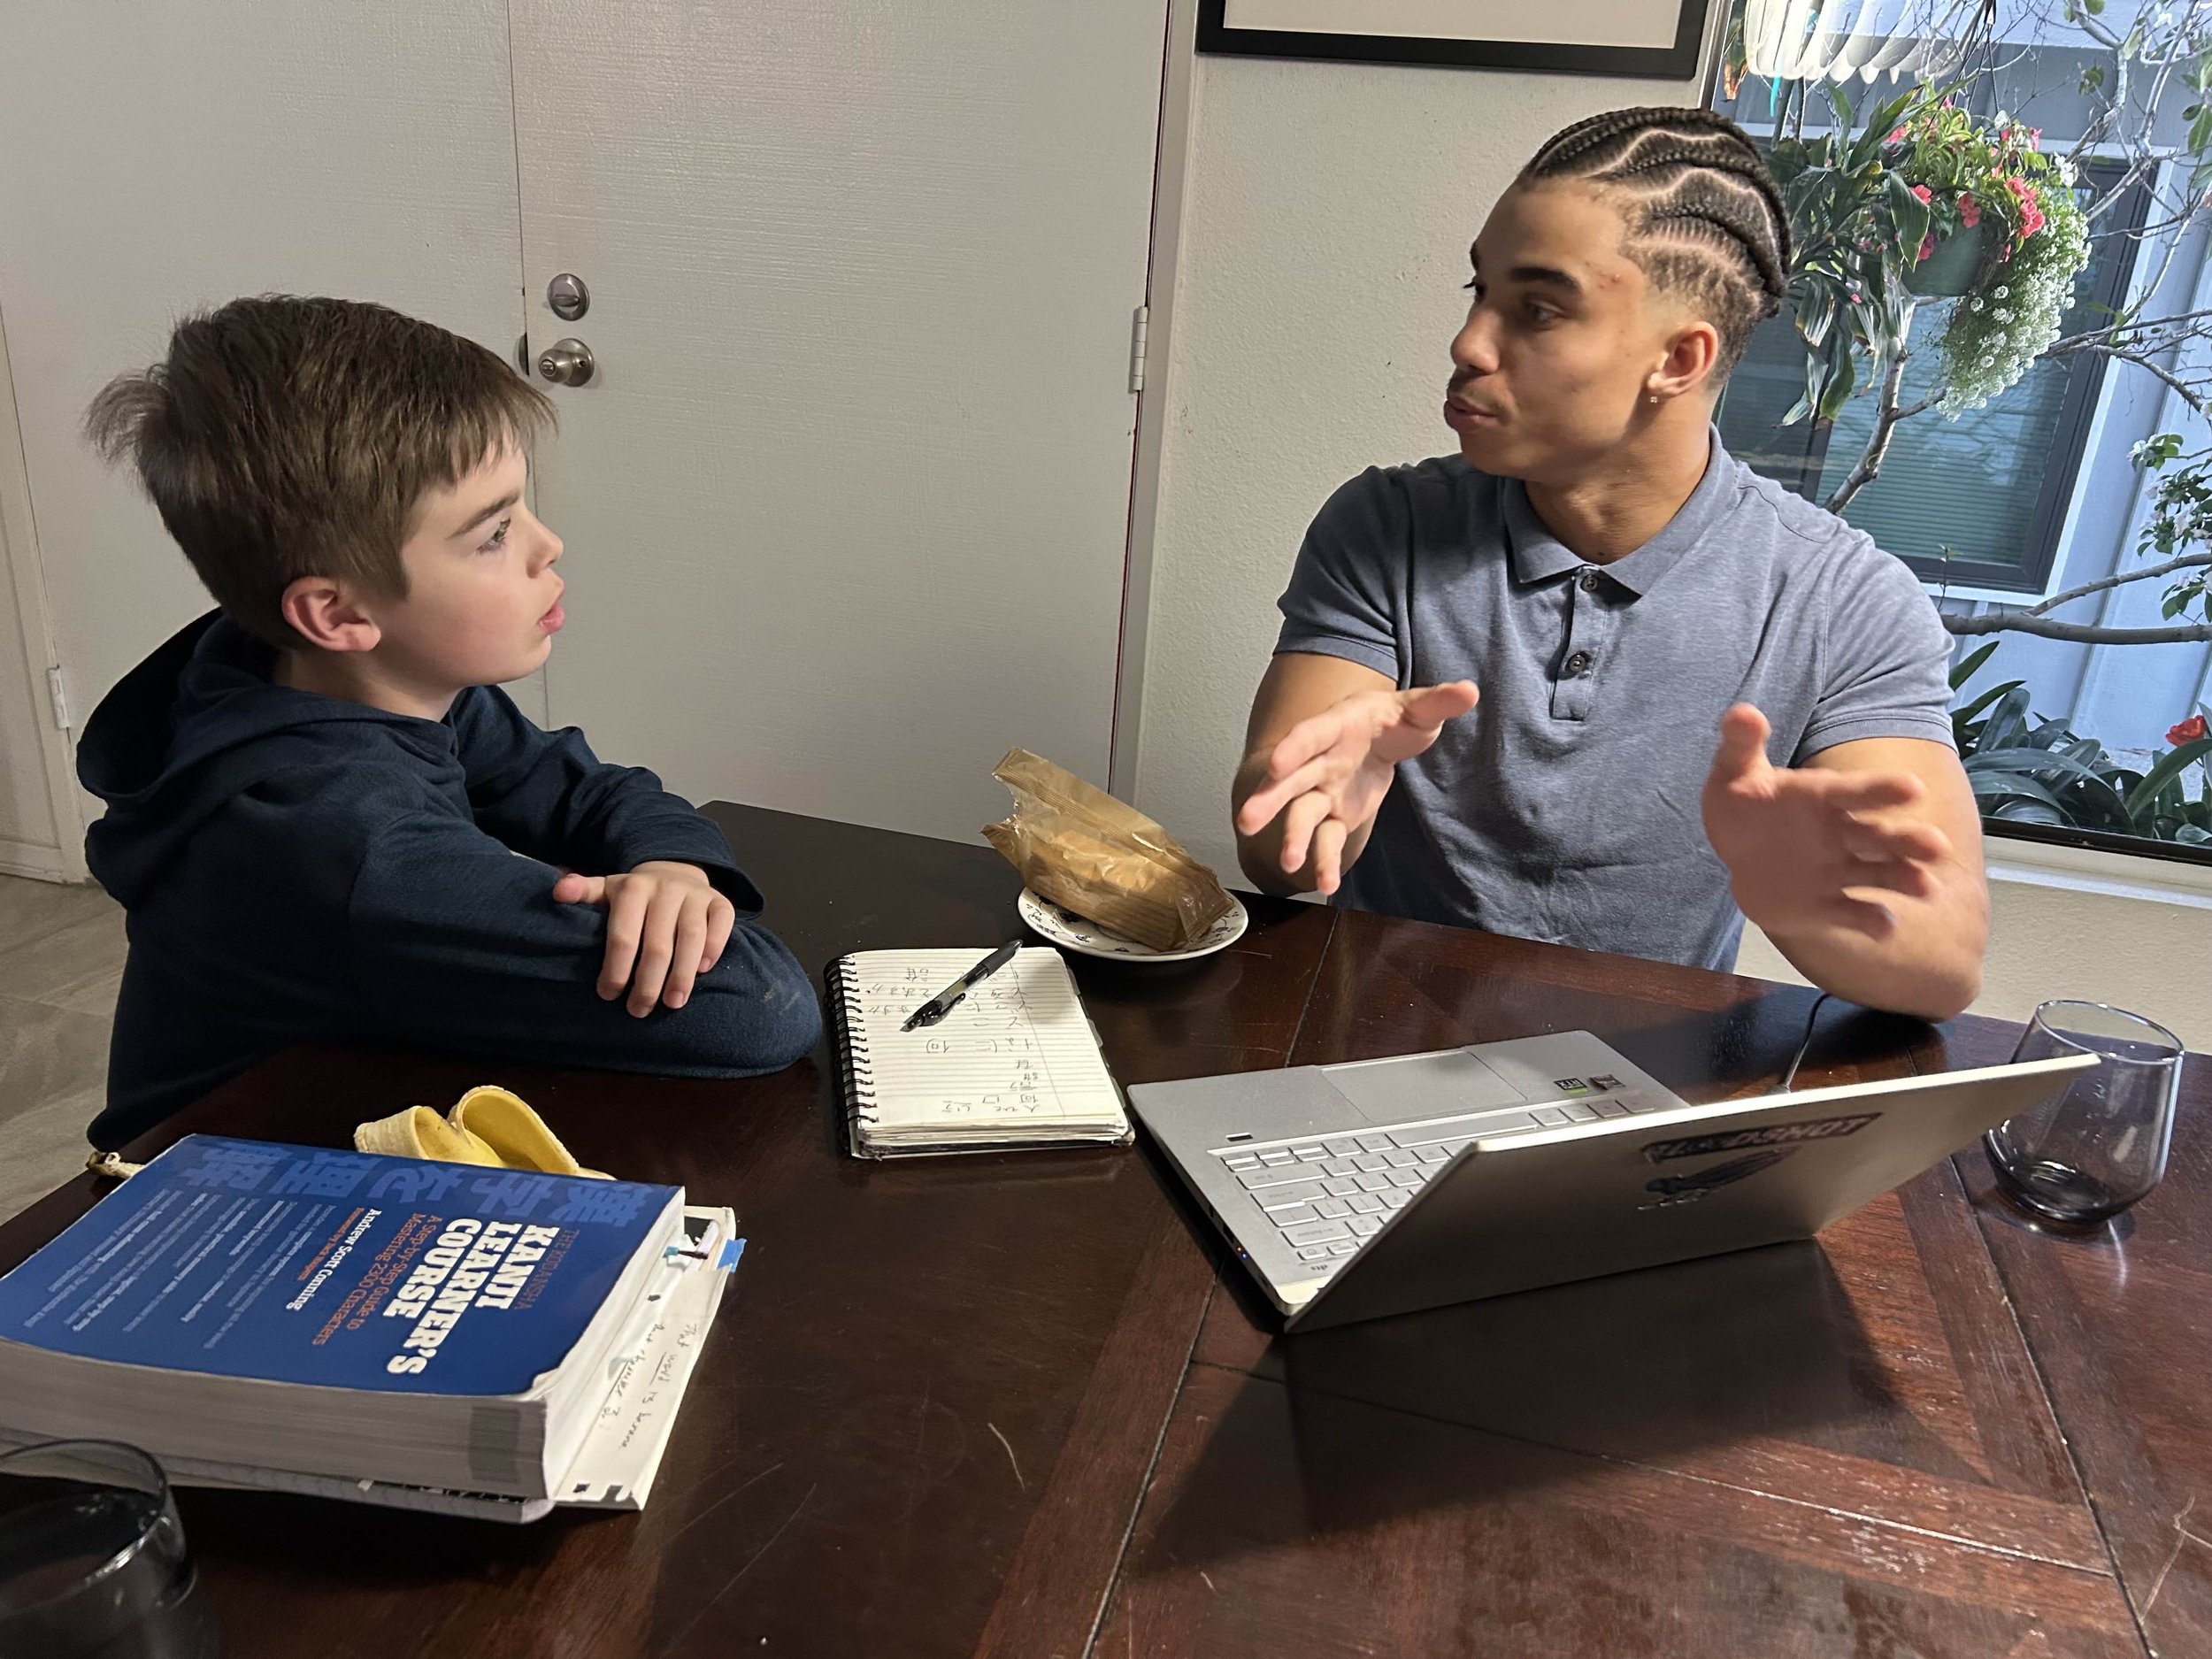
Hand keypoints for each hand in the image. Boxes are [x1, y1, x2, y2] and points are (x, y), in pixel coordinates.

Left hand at [551, 861, 735, 1015]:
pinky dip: (713, 949)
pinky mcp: (720, 902)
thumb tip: (557, 892)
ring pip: (691, 938)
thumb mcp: (607, 890)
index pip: (623, 937)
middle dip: (647, 983)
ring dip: (682, 975)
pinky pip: (721, 925)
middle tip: (638, 1009)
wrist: (675, 872)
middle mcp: (665, 889)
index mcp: (632, 888)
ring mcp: (695, 895)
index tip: (609, 995)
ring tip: (672, 1003)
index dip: (616, 970)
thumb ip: (583, 892)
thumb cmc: (635, 896)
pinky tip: (703, 971)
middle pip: (658, 945)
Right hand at [1235, 681, 1478, 892]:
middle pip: (1291, 779)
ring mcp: (1323, 790)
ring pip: (1302, 814)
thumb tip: (1469, 691)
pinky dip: (1324, 861)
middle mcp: (1321, 760)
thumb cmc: (1393, 719)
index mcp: (1336, 726)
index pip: (1310, 735)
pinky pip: (1325, 838)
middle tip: (1247, 820)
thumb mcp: (1418, 709)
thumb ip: (1438, 702)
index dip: (1292, 748)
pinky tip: (1325, 884)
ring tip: (1289, 863)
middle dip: (1269, 799)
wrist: (1381, 737)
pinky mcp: (1334, 815)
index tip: (1276, 765)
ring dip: (1293, 838)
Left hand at [1701, 705, 1948, 941]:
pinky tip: (1884, 926)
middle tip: (1937, 845)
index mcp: (1823, 796)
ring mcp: (1837, 870)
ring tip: (1925, 887)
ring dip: (1902, 879)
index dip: (1881, 790)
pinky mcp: (1826, 905)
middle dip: (1908, 840)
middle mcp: (1840, 833)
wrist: (1737, 853)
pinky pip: (1851, 913)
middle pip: (1879, 836)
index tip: (1913, 788)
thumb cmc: (1744, 803)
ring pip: (1877, 874)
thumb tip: (1742, 712)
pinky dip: (1869, 920)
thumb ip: (1741, 745)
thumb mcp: (1734, 772)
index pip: (1856, 791)